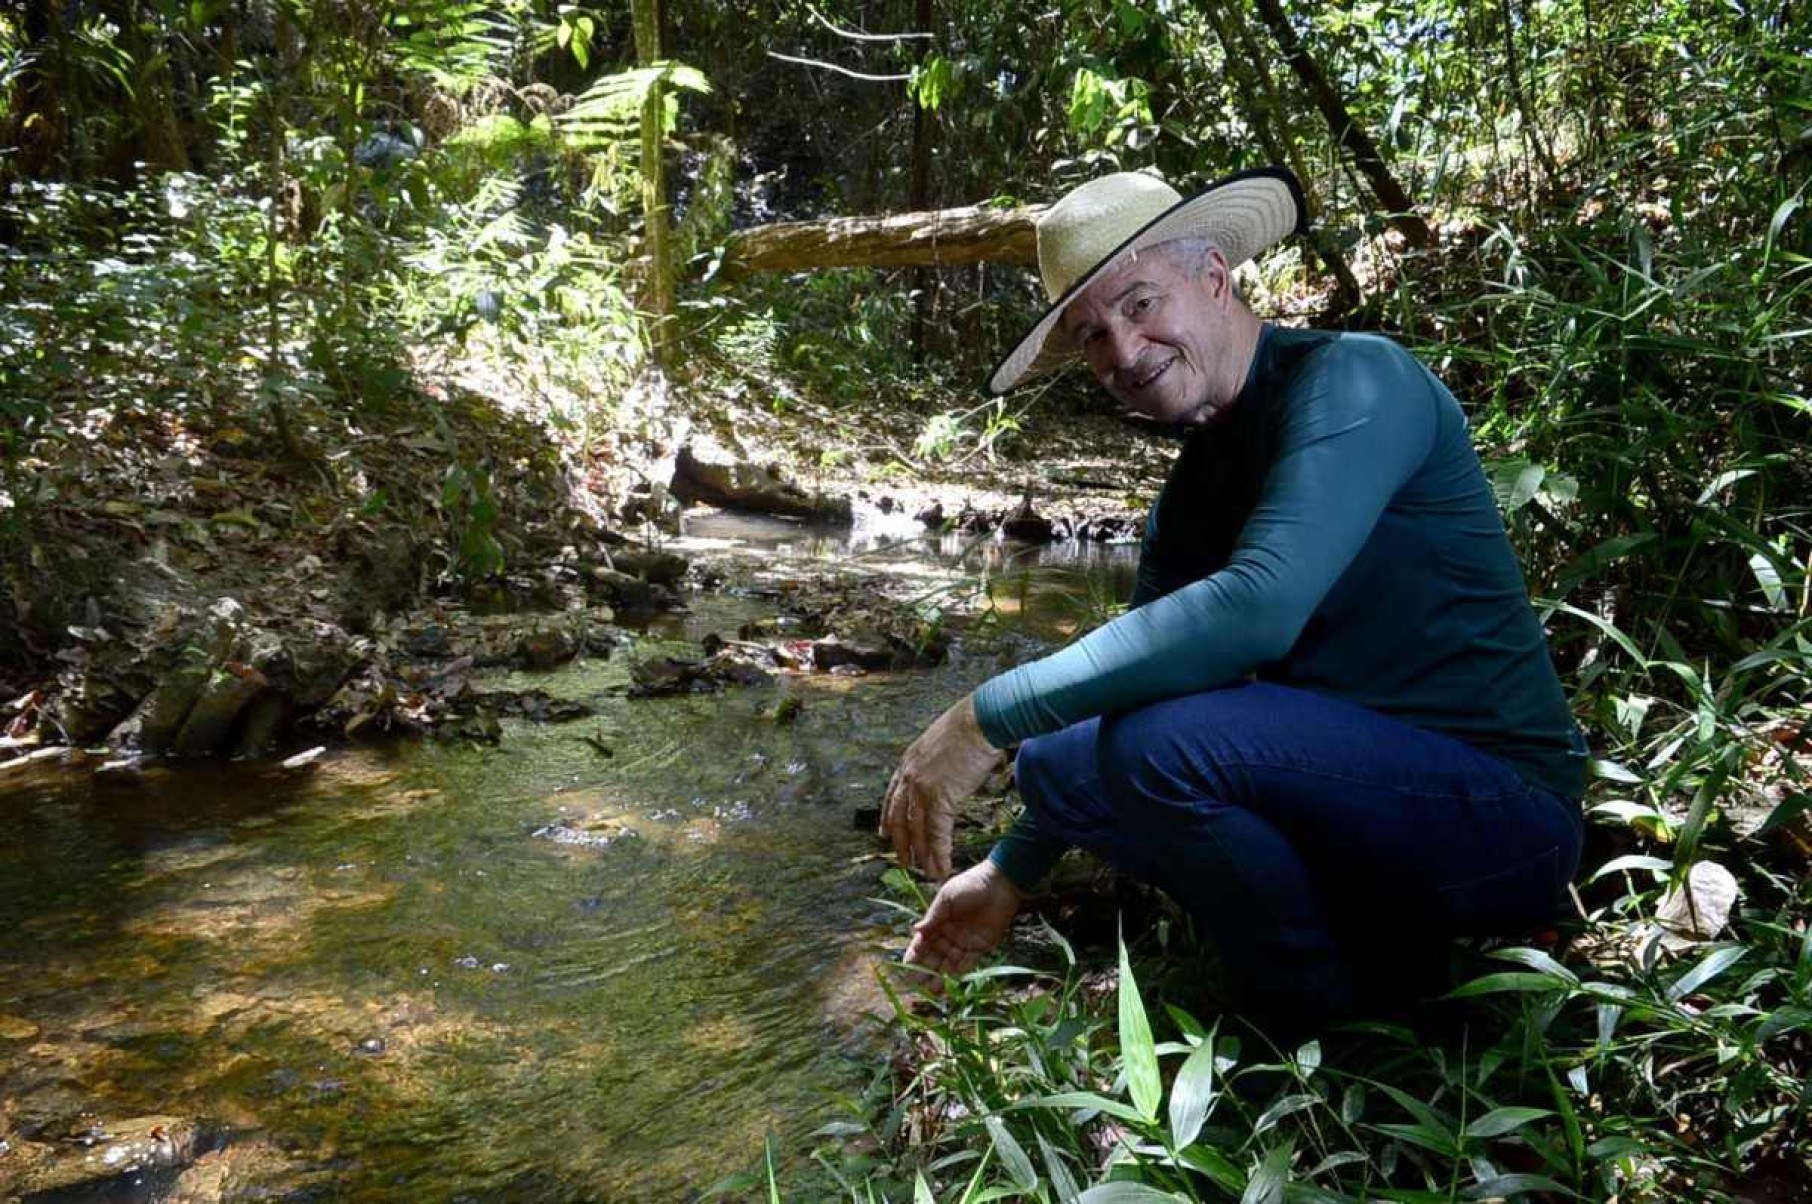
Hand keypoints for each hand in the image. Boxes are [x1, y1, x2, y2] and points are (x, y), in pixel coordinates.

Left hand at [881, 694, 1004, 878]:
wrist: (981, 719)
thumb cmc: (972, 725)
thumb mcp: (944, 741)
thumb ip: (940, 760)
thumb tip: (952, 768)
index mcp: (909, 761)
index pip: (892, 796)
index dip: (888, 817)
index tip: (884, 833)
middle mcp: (910, 776)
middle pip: (899, 818)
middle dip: (902, 843)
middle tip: (904, 862)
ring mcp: (922, 787)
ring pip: (918, 831)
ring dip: (923, 855)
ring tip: (927, 872)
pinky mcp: (941, 797)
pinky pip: (937, 833)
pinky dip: (939, 853)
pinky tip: (941, 867)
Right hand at [904, 859, 1022, 976]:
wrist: (999, 884)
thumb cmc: (970, 885)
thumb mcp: (947, 898)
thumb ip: (933, 916)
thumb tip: (914, 930)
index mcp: (937, 923)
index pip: (922, 943)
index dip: (914, 955)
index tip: (906, 967)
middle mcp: (948, 936)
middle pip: (934, 957)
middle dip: (925, 971)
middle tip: (917, 986)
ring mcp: (963, 943)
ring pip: (948, 965)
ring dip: (940, 978)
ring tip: (931, 991)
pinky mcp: (980, 948)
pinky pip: (967, 964)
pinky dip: (958, 975)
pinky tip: (949, 985)